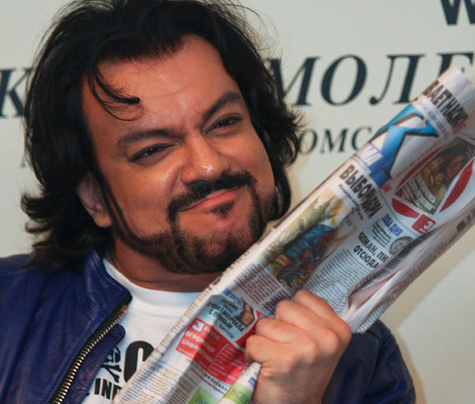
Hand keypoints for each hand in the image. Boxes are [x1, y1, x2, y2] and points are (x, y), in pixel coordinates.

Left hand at [245, 289, 350, 403]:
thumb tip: (283, 287)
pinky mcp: (283, 361)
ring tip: (274, 358)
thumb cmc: (302, 372)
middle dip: (277, 325)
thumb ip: (310, 316)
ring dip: (263, 341)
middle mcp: (326, 338)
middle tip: (283, 347)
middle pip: (283, 307)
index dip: (292, 313)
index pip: (302, 296)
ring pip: (265, 324)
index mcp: (338, 329)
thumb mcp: (320, 342)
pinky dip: (253, 354)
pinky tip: (264, 366)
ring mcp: (306, 350)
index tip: (297, 333)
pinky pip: (254, 342)